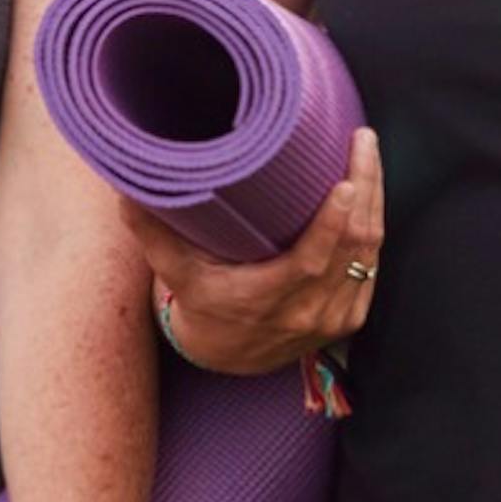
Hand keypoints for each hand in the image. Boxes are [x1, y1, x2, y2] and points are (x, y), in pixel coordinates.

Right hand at [124, 129, 384, 377]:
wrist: (228, 359)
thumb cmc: (201, 307)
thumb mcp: (175, 274)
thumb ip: (152, 233)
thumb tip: (125, 189)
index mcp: (268, 300)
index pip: (313, 260)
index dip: (334, 222)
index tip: (345, 182)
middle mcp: (308, 313)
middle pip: (354, 247)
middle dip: (365, 187)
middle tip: (362, 141)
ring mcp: (333, 317)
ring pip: (369, 253)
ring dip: (375, 201)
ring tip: (367, 153)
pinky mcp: (349, 317)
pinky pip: (372, 267)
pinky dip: (373, 227)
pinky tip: (371, 192)